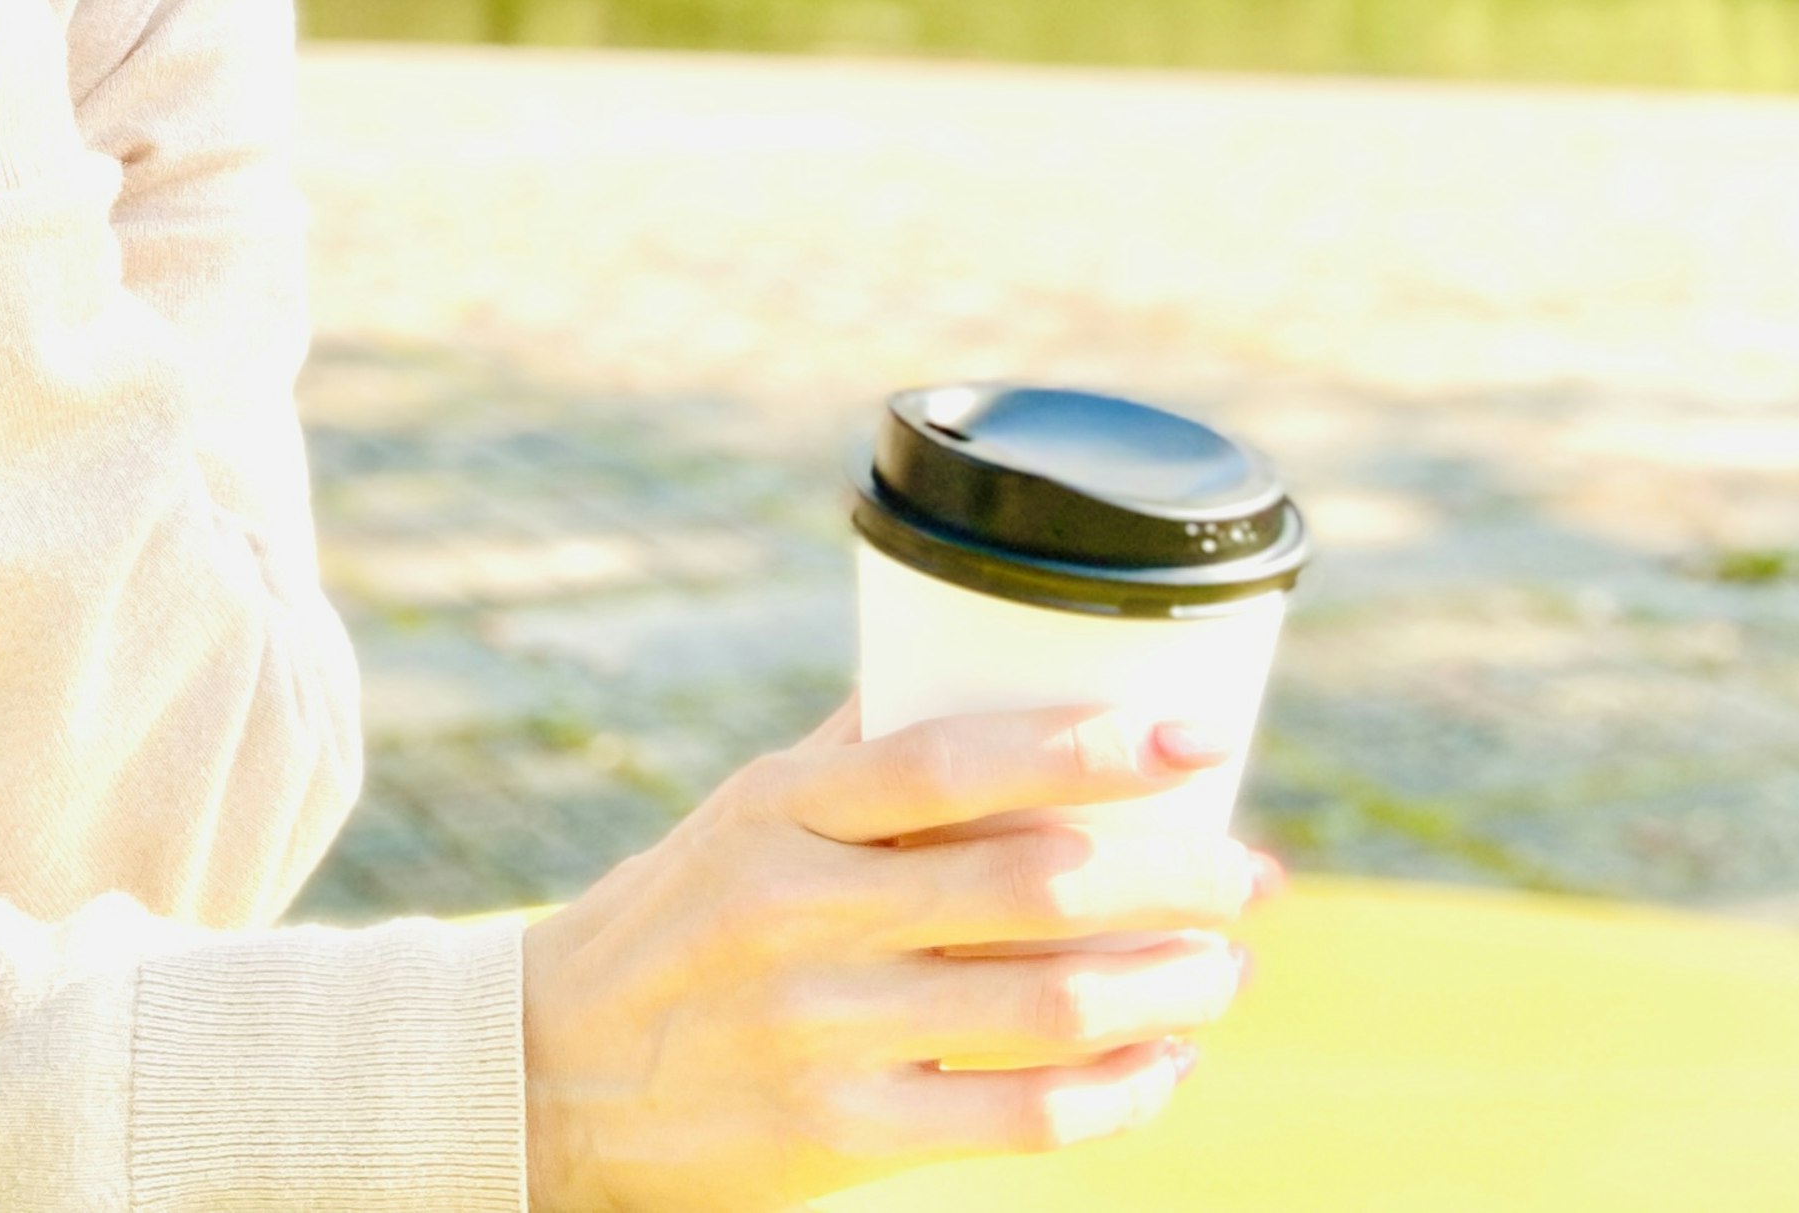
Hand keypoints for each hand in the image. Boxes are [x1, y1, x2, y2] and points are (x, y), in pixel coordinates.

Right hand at [520, 703, 1273, 1212]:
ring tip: (1224, 967)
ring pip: (1045, 1001)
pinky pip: (1017, 1118)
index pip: (954, 759)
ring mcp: (817, 1030)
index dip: (1090, 744)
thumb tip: (990, 662)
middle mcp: (798, 911)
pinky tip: (1162, 1063)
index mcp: (781, 809)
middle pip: (1032, 881)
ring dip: (1168, 983)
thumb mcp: (743, 813)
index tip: (1200, 738)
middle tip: (1251, 873)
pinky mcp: (833, 1136)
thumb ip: (858, 753)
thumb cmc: (678, 919)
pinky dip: (1117, 1091)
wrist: (547, 1073)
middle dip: (1175, 874)